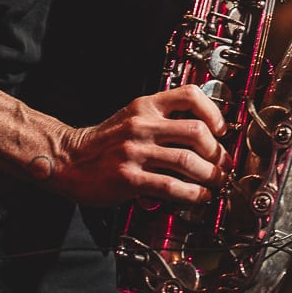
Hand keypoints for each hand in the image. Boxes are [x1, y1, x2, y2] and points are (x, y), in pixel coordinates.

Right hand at [42, 84, 231, 206]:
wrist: (68, 159)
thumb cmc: (104, 142)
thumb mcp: (132, 118)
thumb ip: (163, 121)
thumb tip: (204, 136)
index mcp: (146, 107)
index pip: (189, 95)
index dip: (213, 112)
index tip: (221, 129)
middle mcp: (142, 126)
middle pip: (196, 132)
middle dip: (217, 152)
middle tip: (223, 164)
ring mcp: (135, 151)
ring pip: (187, 160)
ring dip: (210, 175)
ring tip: (215, 183)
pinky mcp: (129, 178)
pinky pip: (170, 186)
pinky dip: (192, 193)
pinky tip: (198, 196)